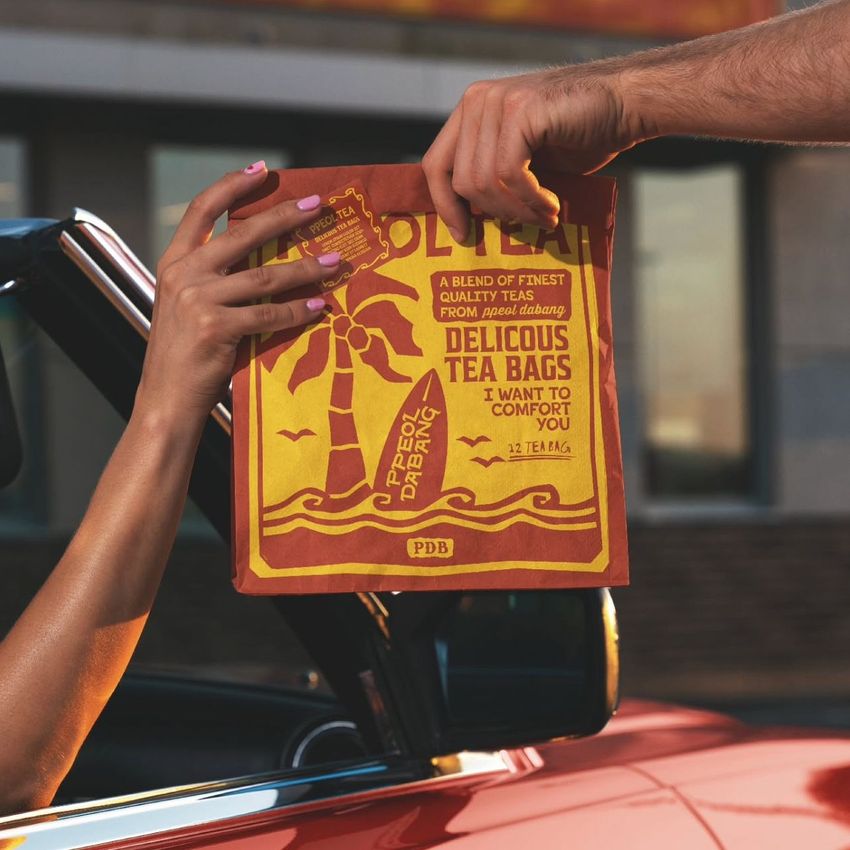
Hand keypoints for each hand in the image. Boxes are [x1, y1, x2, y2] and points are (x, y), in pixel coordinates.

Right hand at [135, 163, 337, 429]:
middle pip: (242, 233)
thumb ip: (213, 279)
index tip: (263, 170)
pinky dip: (299, 311)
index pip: (202, 210)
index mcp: (173, 263)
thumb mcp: (187, 306)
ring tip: (335, 262)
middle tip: (318, 206)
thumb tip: (263, 259)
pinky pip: (270, 314)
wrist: (165, 400)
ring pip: (265, 276)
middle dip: (285, 216)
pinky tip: (320, 306)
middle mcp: (183, 274)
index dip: (232, 185)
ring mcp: (198, 300)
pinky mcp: (216, 328)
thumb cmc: (183, 356)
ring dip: (305, 268)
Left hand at [422, 64, 641, 239]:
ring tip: (546, 217)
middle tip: (526, 225)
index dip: (444, 205)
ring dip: (517, 209)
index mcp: (471, 112)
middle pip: (461, 180)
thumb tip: (465, 225)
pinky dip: (530, 199)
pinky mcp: (521, 111)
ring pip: (484, 180)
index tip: (464, 235)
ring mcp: (498, 102)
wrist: (625, 106)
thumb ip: (492, 177)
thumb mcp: (524, 160)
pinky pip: (510, 174)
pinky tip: (552, 206)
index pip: (436, 165)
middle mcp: (477, 101)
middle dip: (494, 213)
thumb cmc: (578, 138)